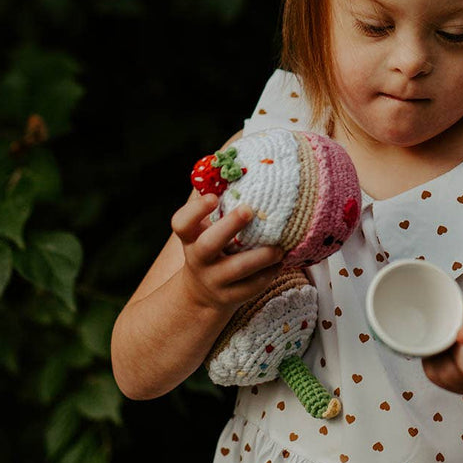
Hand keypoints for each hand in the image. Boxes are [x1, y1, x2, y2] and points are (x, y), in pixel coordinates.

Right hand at [171, 193, 283, 310]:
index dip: (195, 210)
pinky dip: (268, 274)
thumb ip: (220, 205)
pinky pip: (251, 287)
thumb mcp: (206, 228)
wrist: (203, 293)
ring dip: (259, 257)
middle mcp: (198, 259)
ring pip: (235, 270)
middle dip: (228, 227)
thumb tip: (240, 165)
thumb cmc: (212, 247)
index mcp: (191, 238)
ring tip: (278, 248)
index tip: (213, 197)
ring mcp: (213, 280)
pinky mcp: (230, 297)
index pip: (182, 223)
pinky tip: (281, 262)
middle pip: (207, 245)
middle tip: (249, 210)